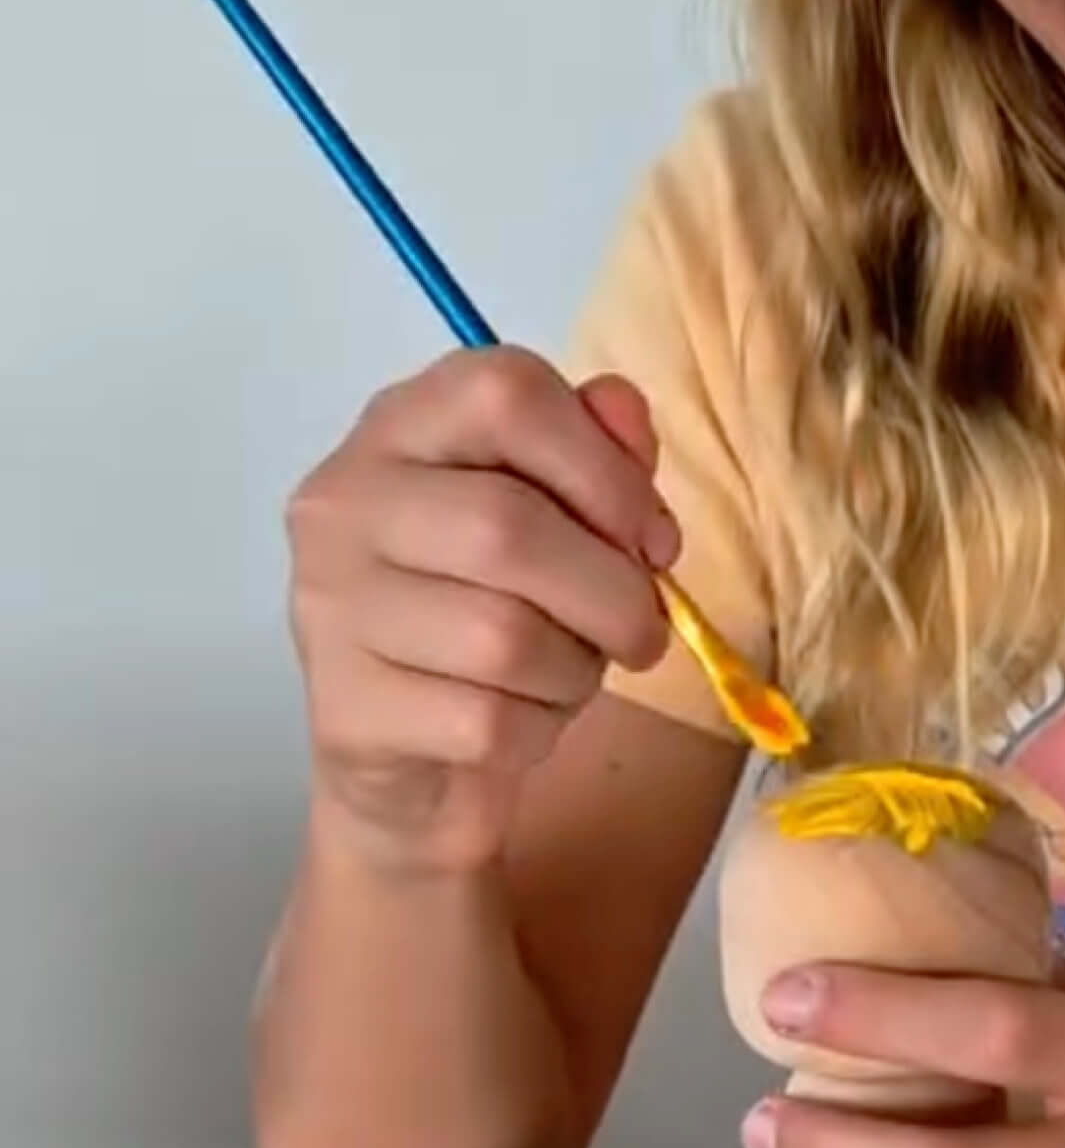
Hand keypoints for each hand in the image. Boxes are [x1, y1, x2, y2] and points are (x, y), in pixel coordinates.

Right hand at [286, 347, 678, 871]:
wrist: (415, 755)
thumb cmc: (496, 614)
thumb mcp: (560, 521)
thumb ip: (598, 454)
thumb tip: (623, 410)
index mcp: (399, 430)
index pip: (505, 391)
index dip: (607, 468)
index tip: (651, 537)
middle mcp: (344, 504)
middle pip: (509, 525)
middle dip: (612, 591)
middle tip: (640, 629)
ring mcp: (331, 608)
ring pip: (503, 636)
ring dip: (576, 669)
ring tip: (569, 673)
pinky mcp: (347, 710)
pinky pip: (488, 722)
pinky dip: (538, 731)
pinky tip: (522, 722)